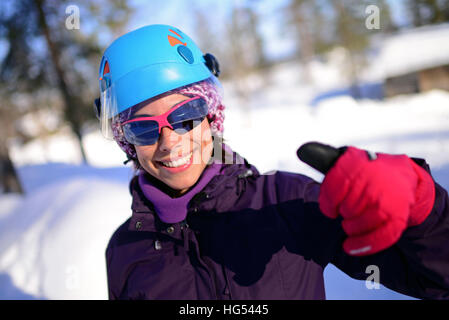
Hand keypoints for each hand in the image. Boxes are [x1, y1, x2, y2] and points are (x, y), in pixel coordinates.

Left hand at [298, 143, 434, 255]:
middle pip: (344, 210)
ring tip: (355, 219)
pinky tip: (349, 247)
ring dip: (351, 227)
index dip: (328, 203)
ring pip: (355, 225)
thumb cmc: (364, 172)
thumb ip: (321, 157)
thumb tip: (302, 150)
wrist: (402, 177)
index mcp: (355, 164)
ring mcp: (385, 200)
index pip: (332, 191)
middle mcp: (371, 180)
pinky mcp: (397, 217)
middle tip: (350, 208)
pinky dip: (361, 245)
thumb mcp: (344, 160)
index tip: (332, 205)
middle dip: (344, 212)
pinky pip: (376, 238)